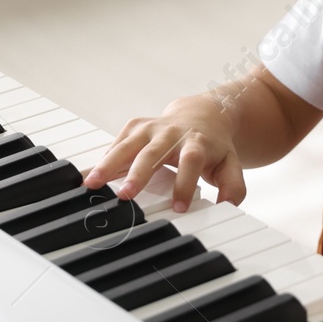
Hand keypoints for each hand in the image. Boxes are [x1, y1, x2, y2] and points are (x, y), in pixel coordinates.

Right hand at [82, 96, 246, 211]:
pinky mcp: (135, 126)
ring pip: (128, 145)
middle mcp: (171, 133)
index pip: (191, 161)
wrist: (203, 114)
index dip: (185, 182)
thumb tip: (227, 206)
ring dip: (108, 164)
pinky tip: (89, 176)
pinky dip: (103, 159)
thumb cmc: (213, 145)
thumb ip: (233, 186)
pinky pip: (117, 143)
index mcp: (197, 142)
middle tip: (125, 196)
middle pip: (153, 152)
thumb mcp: (231, 164)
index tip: (179, 207)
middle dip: (138, 174)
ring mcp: (150, 127)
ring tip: (92, 183)